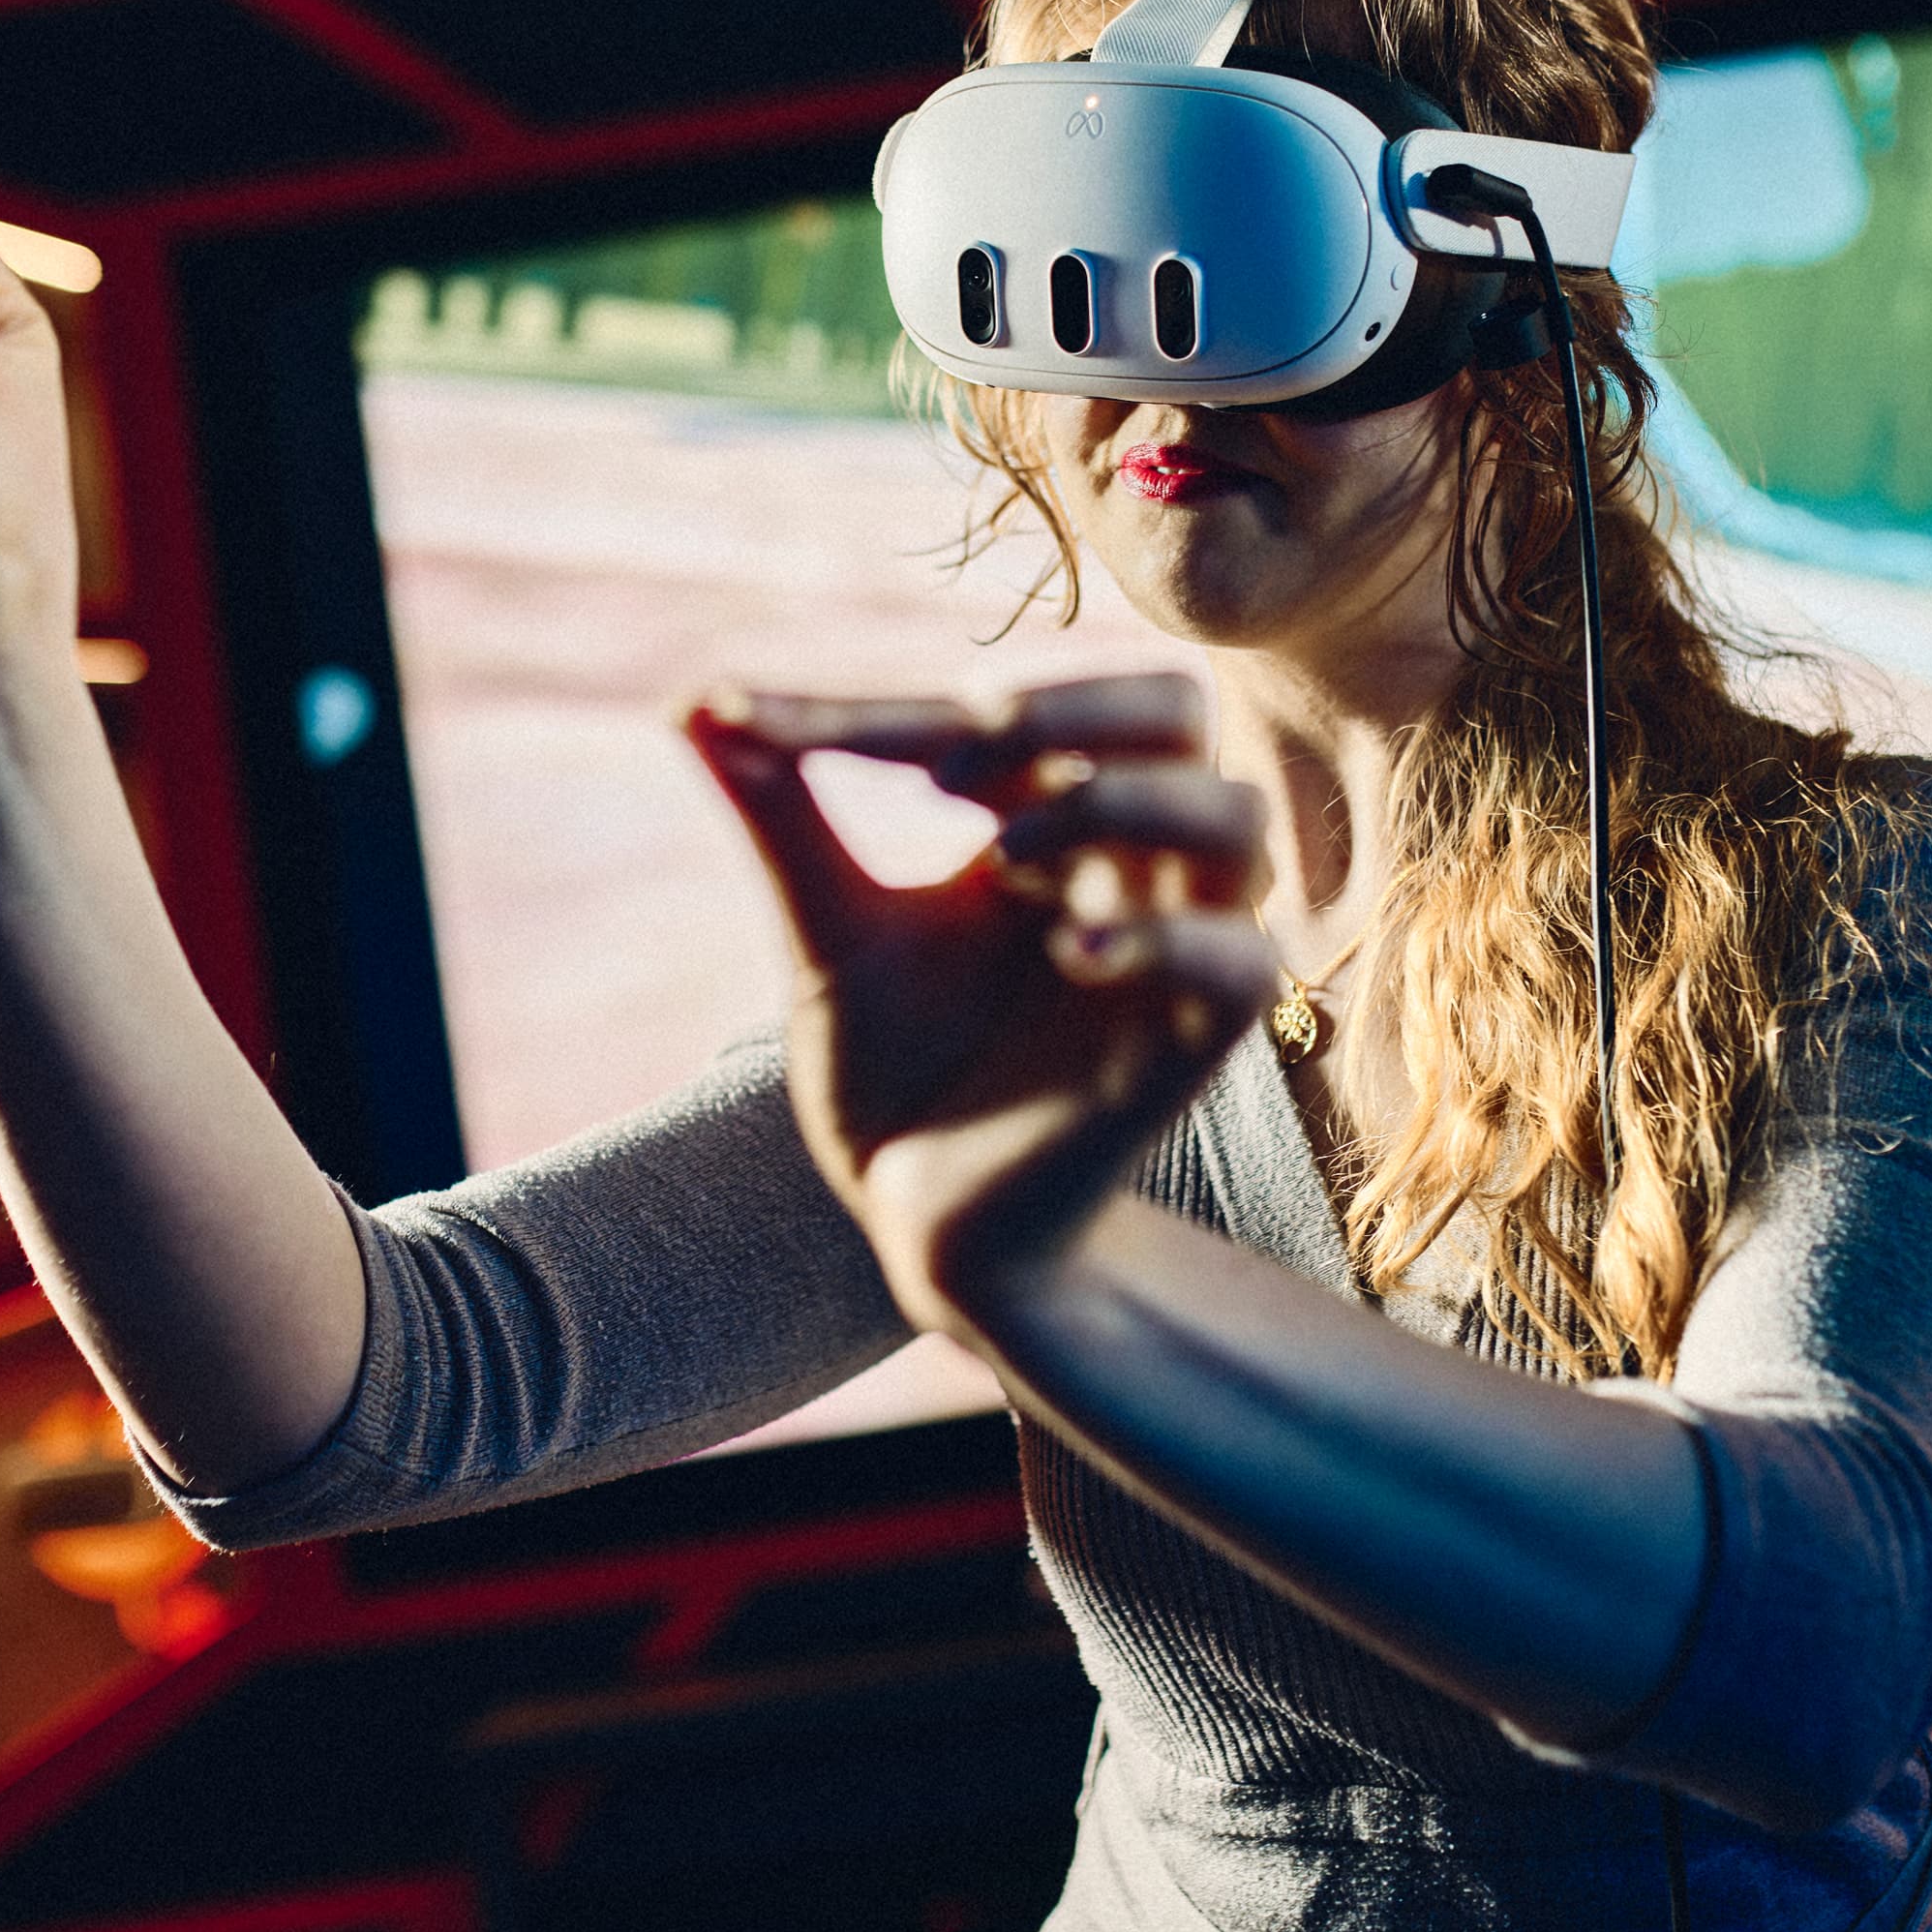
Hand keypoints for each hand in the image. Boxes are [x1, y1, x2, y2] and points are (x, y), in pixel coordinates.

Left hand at [685, 675, 1277, 1347]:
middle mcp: (1128, 868)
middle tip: (959, 747)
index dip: (890, 714)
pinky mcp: (1195, 1044)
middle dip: (1076, 704)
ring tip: (1006, 857)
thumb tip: (689, 703)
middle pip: (1177, 711)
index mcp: (1049, 822)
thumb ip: (782, 821)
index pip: (1009, 712)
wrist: (928, 1228)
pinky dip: (1164, 939)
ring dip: (1123, 800)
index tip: (759, 727)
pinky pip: (1241, 960)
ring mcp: (1173, 950)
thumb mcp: (827, 938)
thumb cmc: (898, 1076)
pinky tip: (1066, 956)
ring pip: (1235, 815)